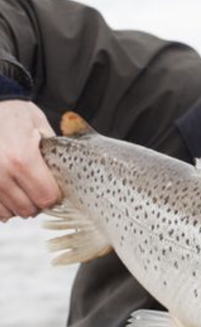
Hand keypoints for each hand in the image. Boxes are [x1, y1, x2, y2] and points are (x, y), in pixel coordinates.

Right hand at [0, 100, 59, 221]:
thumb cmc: (14, 114)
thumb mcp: (41, 127)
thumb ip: (55, 153)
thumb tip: (68, 176)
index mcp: (22, 158)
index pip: (46, 197)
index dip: (54, 197)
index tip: (55, 189)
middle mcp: (0, 171)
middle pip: (28, 209)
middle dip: (38, 203)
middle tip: (40, 189)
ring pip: (9, 212)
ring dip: (20, 205)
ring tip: (23, 188)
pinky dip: (3, 206)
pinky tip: (10, 193)